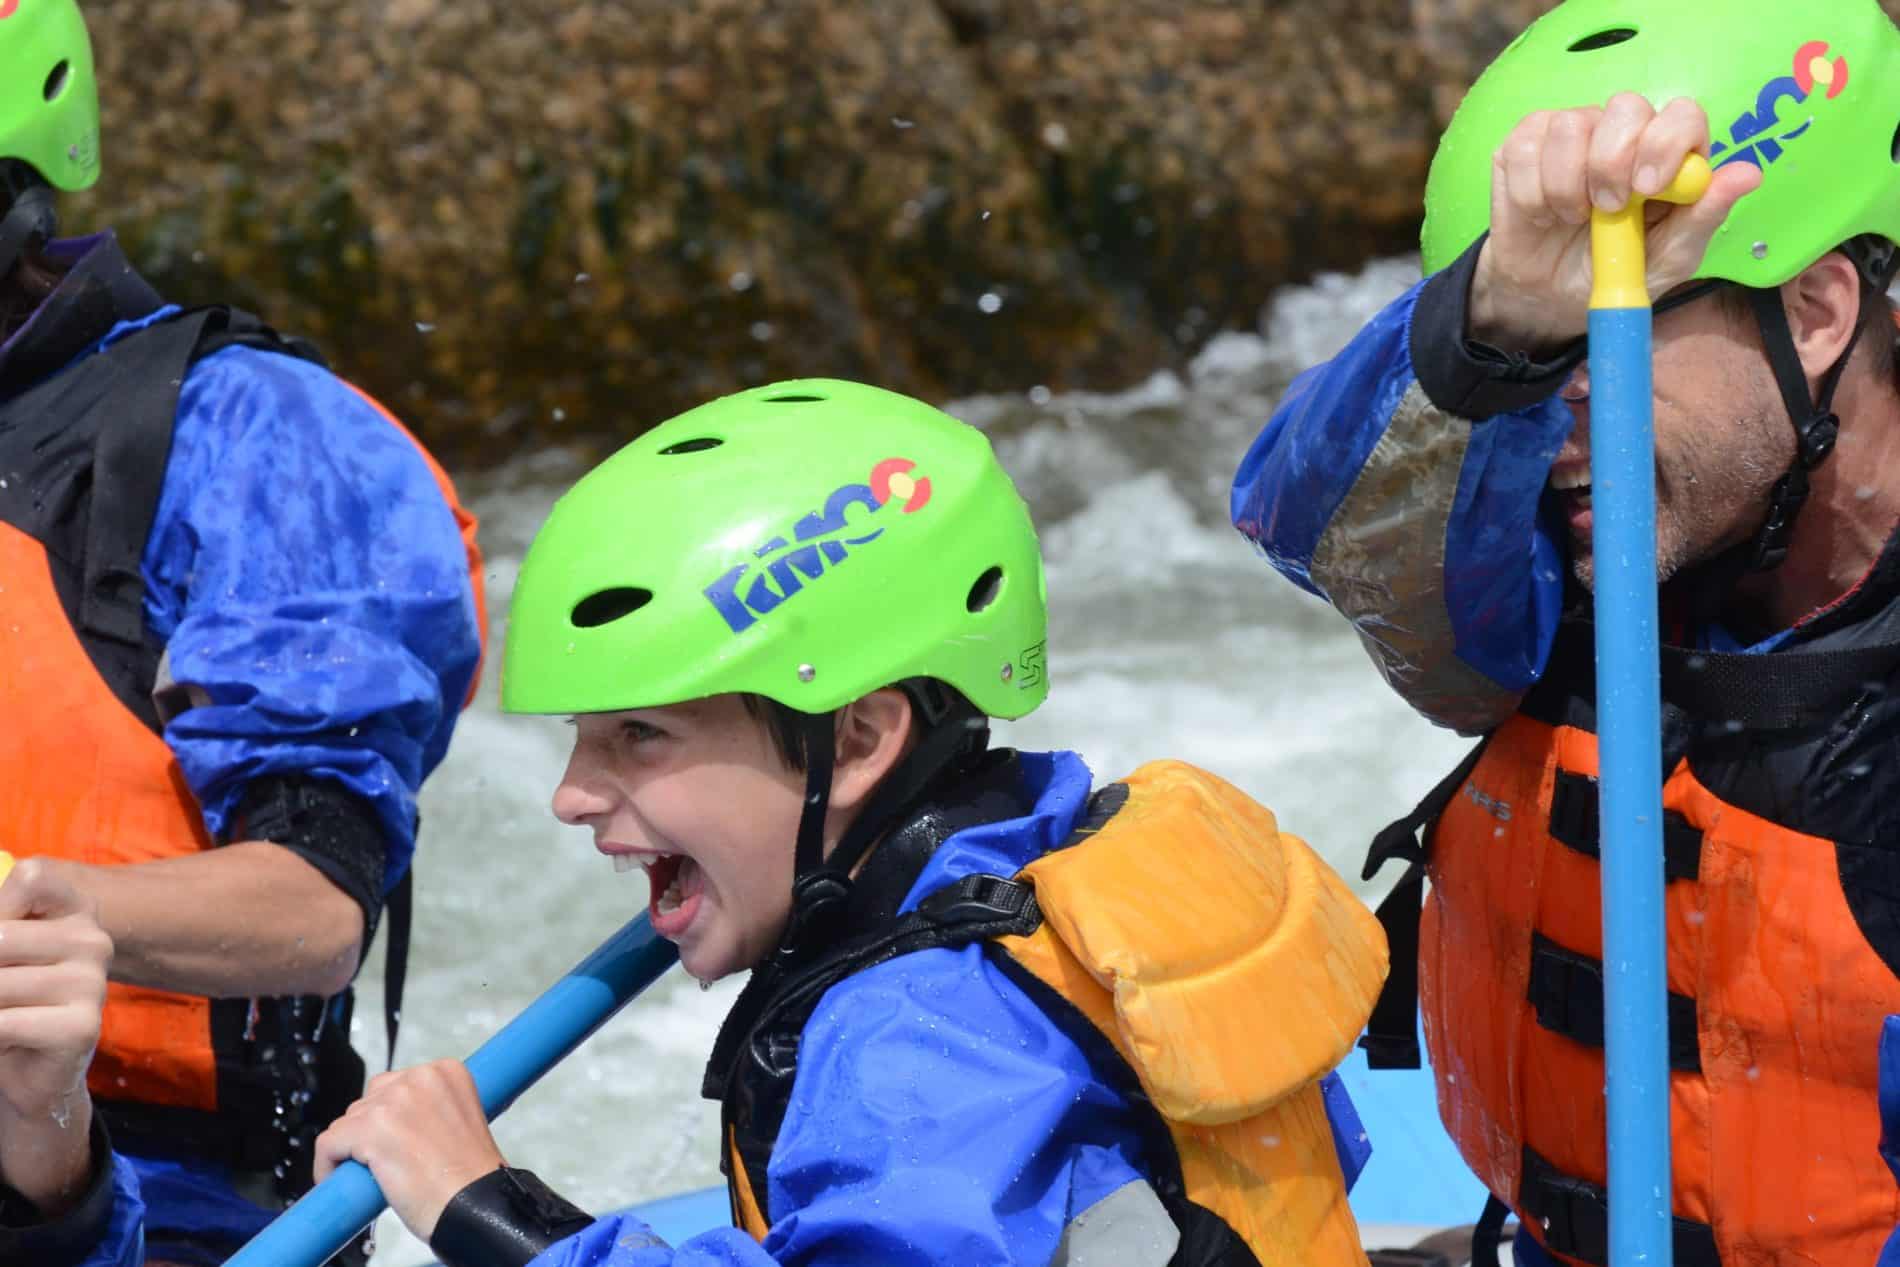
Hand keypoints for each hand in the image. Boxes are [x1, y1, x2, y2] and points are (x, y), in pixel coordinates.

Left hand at [0, 857, 110, 1214]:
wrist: (28, 1073)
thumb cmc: (4, 1002)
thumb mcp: (0, 952)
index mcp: (76, 909)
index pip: (33, 876)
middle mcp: (94, 939)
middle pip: (1, 936)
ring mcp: (93, 982)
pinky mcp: (83, 1025)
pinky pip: (6, 1023)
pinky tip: (0, 1041)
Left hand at [313, 1060, 505, 1241]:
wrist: (476, 1206)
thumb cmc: (472, 1176)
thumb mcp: (460, 1122)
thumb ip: (430, 1110)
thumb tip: (396, 1123)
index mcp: (447, 1072)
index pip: (397, 1085)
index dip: (389, 1116)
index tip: (390, 1139)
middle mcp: (420, 1078)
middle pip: (370, 1099)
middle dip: (370, 1129)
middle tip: (382, 1160)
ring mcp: (393, 1102)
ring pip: (348, 1121)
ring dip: (352, 1148)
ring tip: (370, 1174)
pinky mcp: (370, 1130)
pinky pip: (329, 1143)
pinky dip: (327, 1165)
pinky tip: (338, 1180)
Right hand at [1469, 93, 1762, 352]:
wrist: (1550, 297)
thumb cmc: (1617, 271)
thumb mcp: (1668, 258)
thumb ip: (1704, 217)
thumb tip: (1748, 176)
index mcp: (1668, 153)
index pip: (1681, 114)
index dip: (1666, 142)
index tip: (1648, 188)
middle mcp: (1623, 133)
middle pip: (1625, 106)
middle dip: (1611, 162)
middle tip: (1606, 209)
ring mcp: (1572, 133)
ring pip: (1568, 125)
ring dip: (1565, 186)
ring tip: (1569, 219)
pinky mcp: (1525, 145)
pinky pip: (1526, 148)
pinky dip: (1531, 193)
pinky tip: (1541, 213)